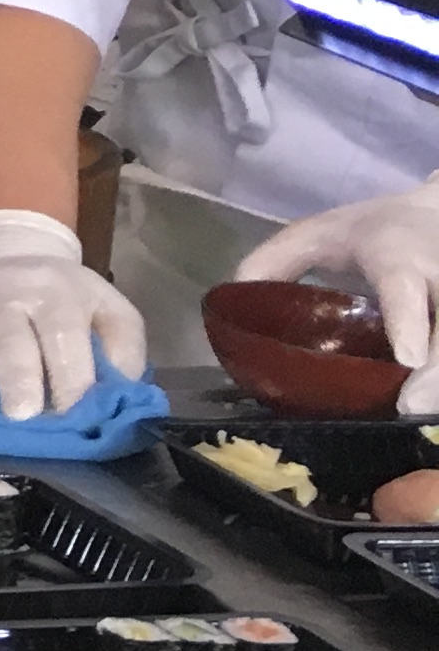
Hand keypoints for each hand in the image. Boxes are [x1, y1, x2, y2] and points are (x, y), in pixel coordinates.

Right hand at [0, 208, 148, 421]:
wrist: (4, 255)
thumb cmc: (64, 299)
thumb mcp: (108, 310)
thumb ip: (122, 350)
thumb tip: (118, 397)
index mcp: (55, 293)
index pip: (63, 335)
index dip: (69, 376)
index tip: (73, 415)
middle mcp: (2, 295)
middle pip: (8, 337)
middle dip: (15, 377)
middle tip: (21, 415)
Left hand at [235, 173, 438, 416]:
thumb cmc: (370, 231)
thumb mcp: (316, 233)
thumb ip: (273, 262)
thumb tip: (232, 306)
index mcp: (396, 255)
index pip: (404, 287)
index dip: (408, 322)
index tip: (408, 358)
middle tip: (413, 409)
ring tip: (424, 419)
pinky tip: (431, 406)